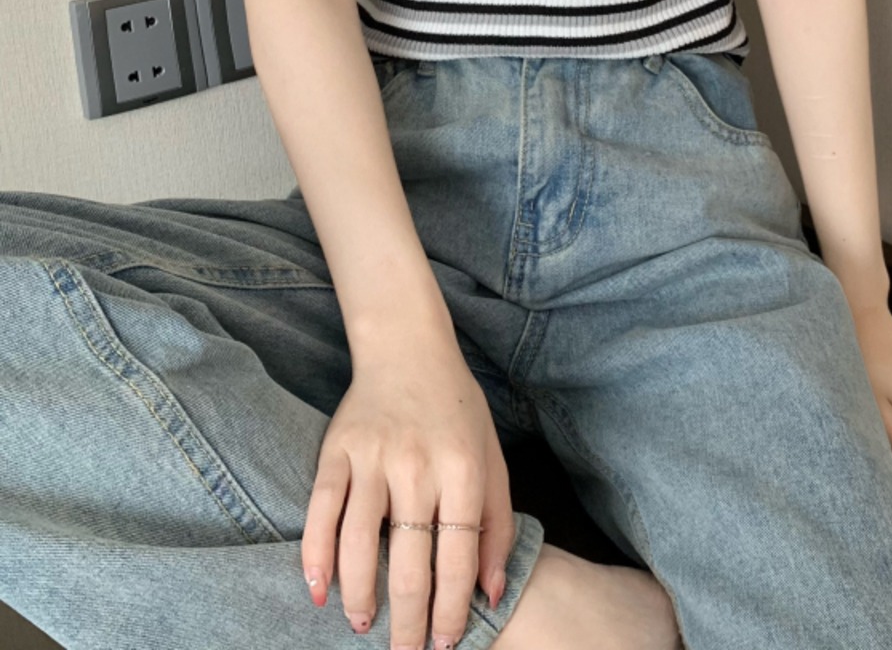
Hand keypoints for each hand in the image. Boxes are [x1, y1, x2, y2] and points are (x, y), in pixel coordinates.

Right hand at [300, 343, 515, 647]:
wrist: (408, 349)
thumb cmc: (457, 411)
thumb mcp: (492, 458)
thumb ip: (497, 524)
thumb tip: (491, 591)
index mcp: (463, 469)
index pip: (458, 556)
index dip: (451, 607)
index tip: (446, 643)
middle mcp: (418, 465)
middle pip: (410, 560)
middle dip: (408, 621)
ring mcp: (373, 458)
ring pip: (360, 544)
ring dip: (361, 596)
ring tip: (364, 628)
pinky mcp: (336, 452)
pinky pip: (321, 513)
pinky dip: (316, 558)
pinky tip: (321, 592)